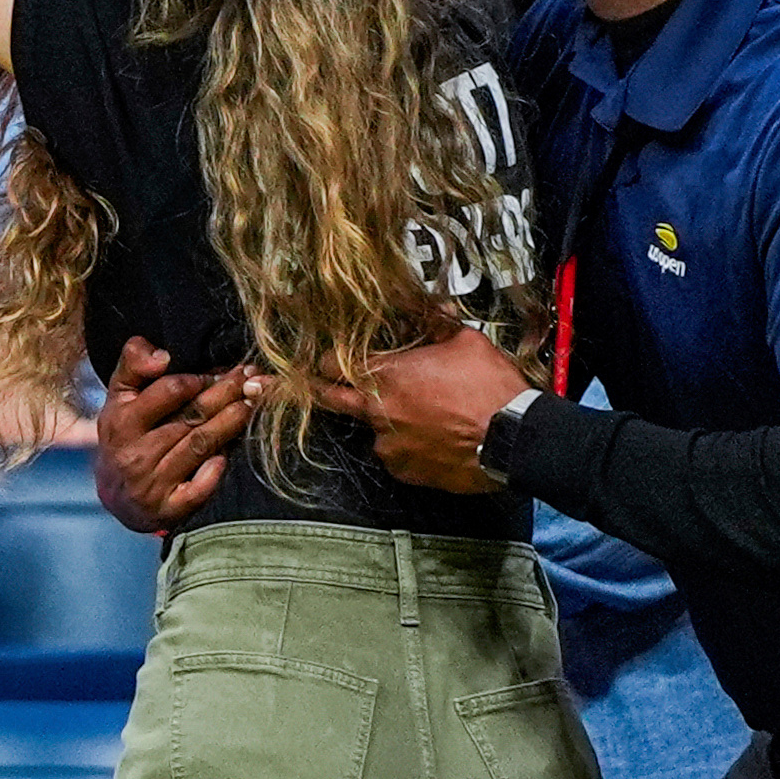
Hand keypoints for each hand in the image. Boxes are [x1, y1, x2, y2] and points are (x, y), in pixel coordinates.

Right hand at [90, 336, 249, 532]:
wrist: (116, 496)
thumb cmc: (125, 436)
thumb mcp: (120, 397)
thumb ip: (133, 364)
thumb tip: (162, 355)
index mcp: (121, 422)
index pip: (167, 392)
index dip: (199, 379)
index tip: (221, 372)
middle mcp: (134, 454)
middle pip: (191, 417)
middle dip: (225, 395)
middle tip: (252, 380)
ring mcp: (151, 484)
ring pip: (200, 446)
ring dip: (230, 423)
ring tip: (251, 404)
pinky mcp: (167, 509)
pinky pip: (198, 489)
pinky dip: (214, 471)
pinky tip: (228, 455)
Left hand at [311, 320, 528, 494]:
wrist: (514, 439)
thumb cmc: (490, 386)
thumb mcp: (466, 340)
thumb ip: (435, 324)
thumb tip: (426, 307)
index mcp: (386, 374)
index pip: (331, 365)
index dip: (322, 362)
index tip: (312, 362)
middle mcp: (377, 411)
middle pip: (330, 399)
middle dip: (305, 391)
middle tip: (265, 387)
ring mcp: (388, 445)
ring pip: (378, 429)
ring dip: (392, 422)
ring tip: (433, 417)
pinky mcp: (404, 472)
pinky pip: (399, 455)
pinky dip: (411, 447)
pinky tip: (439, 438)